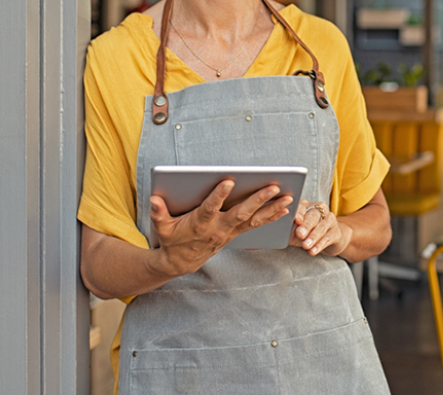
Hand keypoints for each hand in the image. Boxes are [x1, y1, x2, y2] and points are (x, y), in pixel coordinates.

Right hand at [149, 180, 293, 276]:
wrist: (181, 262)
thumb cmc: (171, 239)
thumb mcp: (161, 227)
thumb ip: (158, 213)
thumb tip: (154, 199)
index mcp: (200, 223)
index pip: (210, 208)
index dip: (219, 195)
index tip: (229, 181)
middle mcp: (218, 228)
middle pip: (241, 213)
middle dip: (258, 200)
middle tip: (273, 187)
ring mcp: (229, 232)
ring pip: (254, 219)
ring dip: (272, 209)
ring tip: (288, 197)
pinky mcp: (236, 233)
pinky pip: (256, 225)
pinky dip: (271, 217)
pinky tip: (285, 208)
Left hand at [290, 200, 351, 256]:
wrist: (328, 239)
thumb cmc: (306, 233)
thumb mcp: (295, 230)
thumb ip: (288, 228)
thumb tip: (279, 231)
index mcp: (307, 206)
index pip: (302, 207)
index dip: (299, 213)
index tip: (296, 220)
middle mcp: (320, 210)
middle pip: (313, 216)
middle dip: (306, 226)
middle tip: (300, 234)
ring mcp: (330, 220)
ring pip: (321, 227)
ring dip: (313, 237)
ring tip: (305, 246)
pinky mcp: (336, 232)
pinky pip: (328, 238)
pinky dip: (319, 245)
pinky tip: (313, 251)